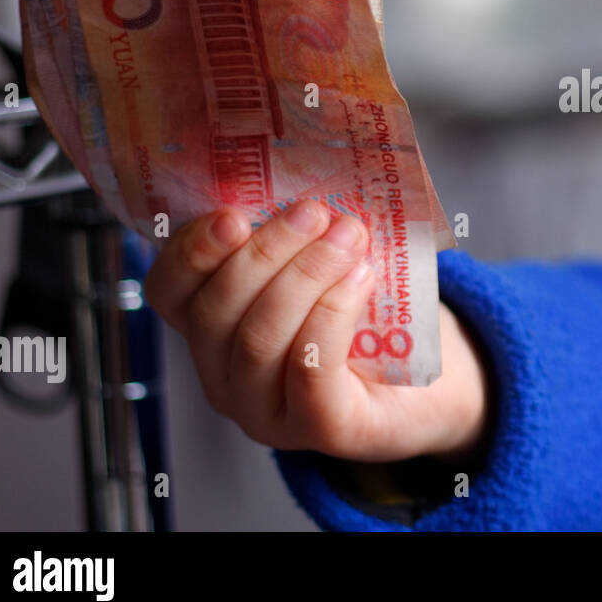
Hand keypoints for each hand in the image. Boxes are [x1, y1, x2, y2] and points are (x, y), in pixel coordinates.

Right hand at [143, 201, 488, 463]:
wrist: (433, 381)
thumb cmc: (371, 316)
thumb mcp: (322, 265)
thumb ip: (298, 232)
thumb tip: (297, 171)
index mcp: (212, 332)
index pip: (168, 292)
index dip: (190, 251)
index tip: (232, 213)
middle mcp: (225, 379)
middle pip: (216, 313)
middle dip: (265, 253)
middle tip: (315, 212)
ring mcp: (268, 413)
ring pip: (259, 339)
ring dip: (305, 275)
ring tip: (348, 237)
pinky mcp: (324, 430)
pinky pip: (310, 371)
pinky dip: (333, 315)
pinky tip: (360, 279)